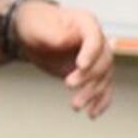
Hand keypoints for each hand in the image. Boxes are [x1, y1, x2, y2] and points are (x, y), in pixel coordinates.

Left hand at [13, 1, 115, 116]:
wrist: (33, 34)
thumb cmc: (36, 25)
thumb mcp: (39, 26)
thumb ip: (54, 33)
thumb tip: (68, 40)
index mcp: (86, 23)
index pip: (95, 39)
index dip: (90, 53)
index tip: (80, 66)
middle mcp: (97, 41)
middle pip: (103, 61)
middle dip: (88, 76)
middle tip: (69, 85)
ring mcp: (96, 58)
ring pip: (104, 78)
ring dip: (92, 94)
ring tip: (75, 106)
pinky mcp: (92, 73)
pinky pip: (103, 88)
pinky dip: (100, 101)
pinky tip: (92, 113)